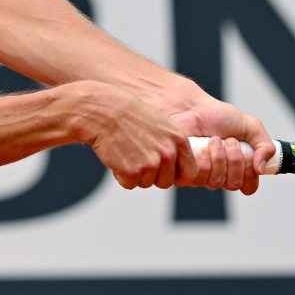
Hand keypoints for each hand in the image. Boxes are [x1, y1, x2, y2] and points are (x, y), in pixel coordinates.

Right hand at [70, 81, 198, 189]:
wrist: (104, 110)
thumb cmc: (130, 114)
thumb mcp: (161, 124)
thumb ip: (172, 144)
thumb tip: (177, 166)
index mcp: (179, 140)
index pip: (190, 172)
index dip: (176, 175)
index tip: (165, 172)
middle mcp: (168, 153)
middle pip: (166, 182)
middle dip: (152, 176)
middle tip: (137, 158)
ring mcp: (151, 163)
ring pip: (146, 183)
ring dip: (134, 174)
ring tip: (126, 151)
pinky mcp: (133, 172)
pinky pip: (129, 184)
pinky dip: (120, 175)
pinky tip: (116, 156)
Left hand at [167, 96, 274, 194]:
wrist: (190, 107)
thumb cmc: (217, 115)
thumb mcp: (251, 126)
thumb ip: (265, 146)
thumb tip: (260, 169)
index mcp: (237, 168)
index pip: (249, 187)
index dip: (250, 174)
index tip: (250, 156)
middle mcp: (220, 176)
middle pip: (234, 184)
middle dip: (235, 159)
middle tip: (229, 141)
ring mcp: (202, 177)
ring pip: (217, 181)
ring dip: (219, 156)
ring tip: (214, 140)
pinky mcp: (184, 175)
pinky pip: (199, 177)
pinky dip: (204, 157)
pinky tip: (202, 145)